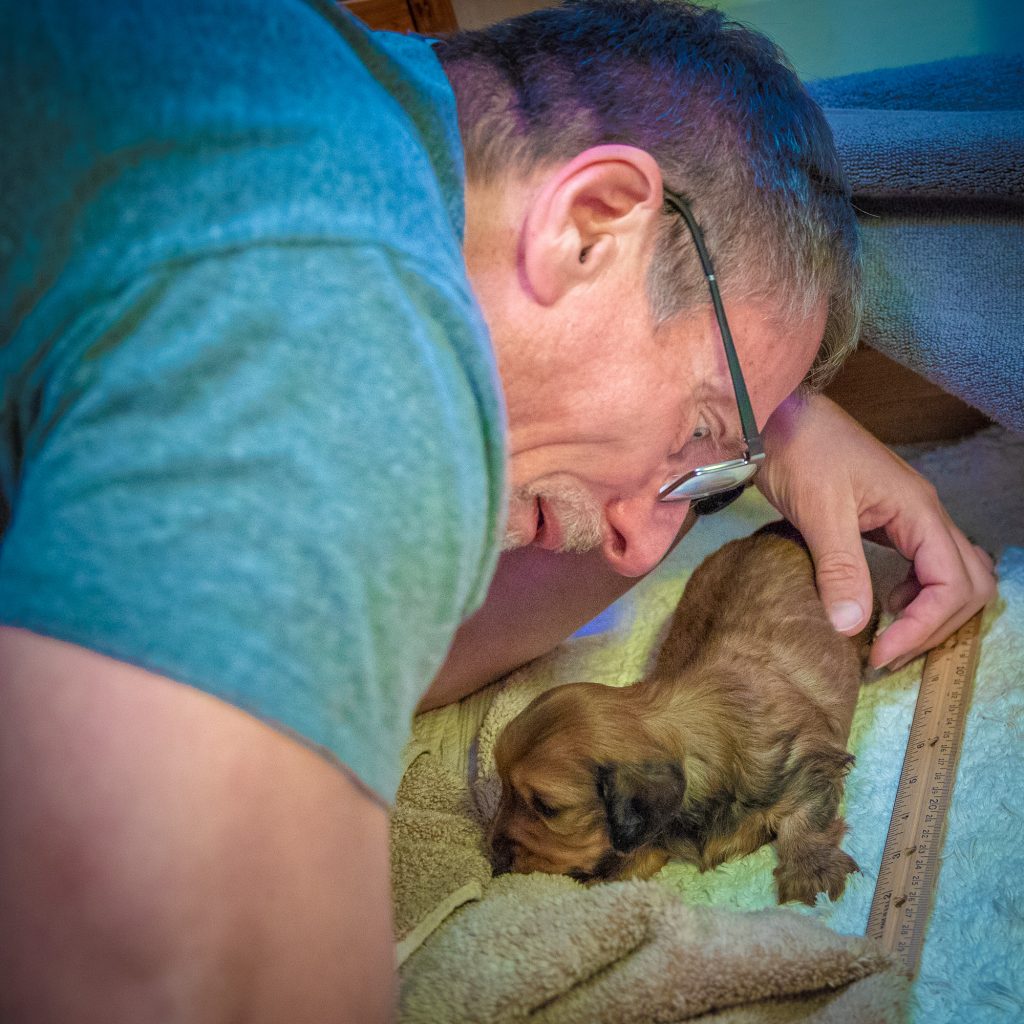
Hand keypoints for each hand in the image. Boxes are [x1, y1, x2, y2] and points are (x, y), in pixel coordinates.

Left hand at [758, 392, 995, 668]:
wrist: (775, 418)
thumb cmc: (800, 452)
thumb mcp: (819, 513)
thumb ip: (840, 569)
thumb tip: (853, 626)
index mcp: (918, 511)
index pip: (954, 584)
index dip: (923, 626)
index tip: (880, 652)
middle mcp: (924, 514)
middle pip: (968, 584)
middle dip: (936, 625)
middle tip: (889, 653)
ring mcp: (909, 516)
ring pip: (952, 575)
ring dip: (930, 612)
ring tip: (888, 635)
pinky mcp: (887, 520)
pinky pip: (923, 565)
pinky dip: (915, 593)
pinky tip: (882, 602)